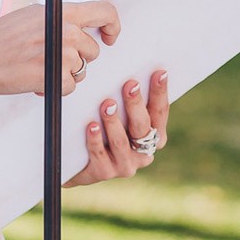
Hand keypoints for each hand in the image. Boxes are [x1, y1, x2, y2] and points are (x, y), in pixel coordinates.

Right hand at [0, 0, 121, 120]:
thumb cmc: (2, 37)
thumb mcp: (34, 16)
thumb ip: (60, 19)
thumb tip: (81, 24)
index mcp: (63, 12)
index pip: (105, 12)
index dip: (112, 26)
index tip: (108, 38)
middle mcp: (66, 31)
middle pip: (93, 50)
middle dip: (77, 59)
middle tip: (52, 59)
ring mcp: (62, 54)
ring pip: (80, 71)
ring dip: (64, 74)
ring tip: (39, 67)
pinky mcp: (55, 76)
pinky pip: (69, 87)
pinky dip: (55, 88)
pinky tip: (36, 80)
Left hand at [66, 71, 168, 186]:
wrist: (79, 160)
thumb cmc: (106, 128)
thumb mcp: (122, 115)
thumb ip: (131, 100)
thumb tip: (134, 67)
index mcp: (155, 137)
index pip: (160, 112)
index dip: (160, 93)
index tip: (160, 72)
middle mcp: (143, 153)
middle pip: (142, 126)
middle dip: (136, 104)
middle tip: (130, 85)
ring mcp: (124, 165)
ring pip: (121, 141)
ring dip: (114, 121)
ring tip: (107, 104)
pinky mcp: (104, 172)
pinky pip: (99, 154)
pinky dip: (96, 139)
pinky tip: (90, 126)